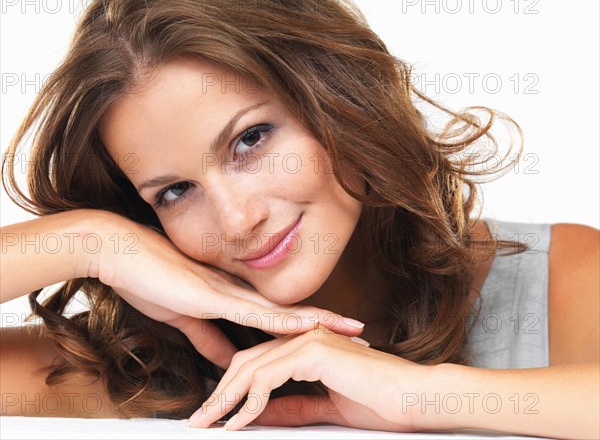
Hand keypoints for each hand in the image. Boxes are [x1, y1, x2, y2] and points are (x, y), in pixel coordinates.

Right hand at [83, 212, 364, 369]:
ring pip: (286, 312)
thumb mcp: (184, 319)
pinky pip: (257, 312)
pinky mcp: (215, 297)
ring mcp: (231, 294)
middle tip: (362, 336)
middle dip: (329, 326)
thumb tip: (227, 362)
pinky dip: (284, 321)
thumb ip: (207, 339)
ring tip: (353, 332)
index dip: (310, 325)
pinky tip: (307, 327)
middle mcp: (240, 294)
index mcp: (234, 299)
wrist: (122, 254)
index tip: (336, 335)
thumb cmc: (150, 281)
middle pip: (294, 313)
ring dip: (321, 323)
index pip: (280, 316)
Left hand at [188, 325, 426, 430]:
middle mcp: (304, 337)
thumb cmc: (380, 403)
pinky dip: (251, 401)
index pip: (259, 363)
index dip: (233, 389)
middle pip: (247, 362)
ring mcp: (309, 341)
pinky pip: (270, 376)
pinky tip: (239, 422)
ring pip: (252, 367)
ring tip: (209, 424)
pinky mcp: (315, 352)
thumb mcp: (325, 409)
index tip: (216, 415)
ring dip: (227, 398)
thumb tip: (261, 416)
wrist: (414, 398)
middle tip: (200, 421)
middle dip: (221, 393)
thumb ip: (293, 408)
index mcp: (307, 346)